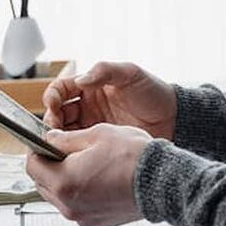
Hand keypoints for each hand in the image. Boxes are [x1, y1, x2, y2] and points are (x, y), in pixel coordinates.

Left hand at [26, 124, 151, 225]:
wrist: (162, 181)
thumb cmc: (135, 158)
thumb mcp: (97, 134)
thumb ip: (66, 138)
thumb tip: (50, 138)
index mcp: (65, 181)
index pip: (32, 165)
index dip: (36, 149)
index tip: (44, 141)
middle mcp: (69, 204)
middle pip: (43, 182)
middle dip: (49, 164)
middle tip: (64, 149)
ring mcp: (82, 217)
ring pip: (59, 195)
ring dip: (64, 178)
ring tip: (84, 162)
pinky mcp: (95, 222)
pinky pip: (77, 205)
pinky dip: (80, 191)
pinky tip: (96, 177)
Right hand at [42, 61, 176, 139]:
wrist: (174, 119)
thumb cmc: (153, 92)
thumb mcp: (131, 74)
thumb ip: (105, 71)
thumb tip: (81, 80)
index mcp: (91, 86)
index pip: (61, 89)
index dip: (52, 96)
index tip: (52, 104)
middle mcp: (87, 106)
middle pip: (57, 113)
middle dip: (51, 120)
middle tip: (53, 130)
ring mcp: (92, 126)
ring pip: (64, 132)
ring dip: (57, 138)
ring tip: (60, 144)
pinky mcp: (99, 144)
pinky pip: (78, 148)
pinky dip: (71, 151)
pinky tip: (72, 154)